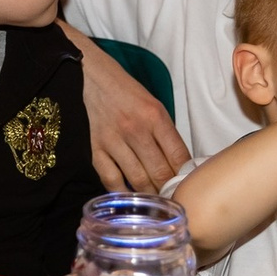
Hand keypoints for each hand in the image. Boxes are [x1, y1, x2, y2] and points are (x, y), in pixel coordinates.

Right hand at [71, 26, 188, 189]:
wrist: (87, 73)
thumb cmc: (123, 89)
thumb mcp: (152, 104)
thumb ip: (164, 132)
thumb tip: (177, 164)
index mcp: (155, 116)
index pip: (178, 156)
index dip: (186, 176)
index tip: (189, 186)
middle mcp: (135, 129)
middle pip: (160, 172)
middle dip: (169, 190)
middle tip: (174, 199)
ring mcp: (113, 140)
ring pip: (138, 180)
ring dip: (150, 195)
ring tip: (156, 202)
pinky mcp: (94, 149)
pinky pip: (111, 180)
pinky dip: (123, 192)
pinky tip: (130, 198)